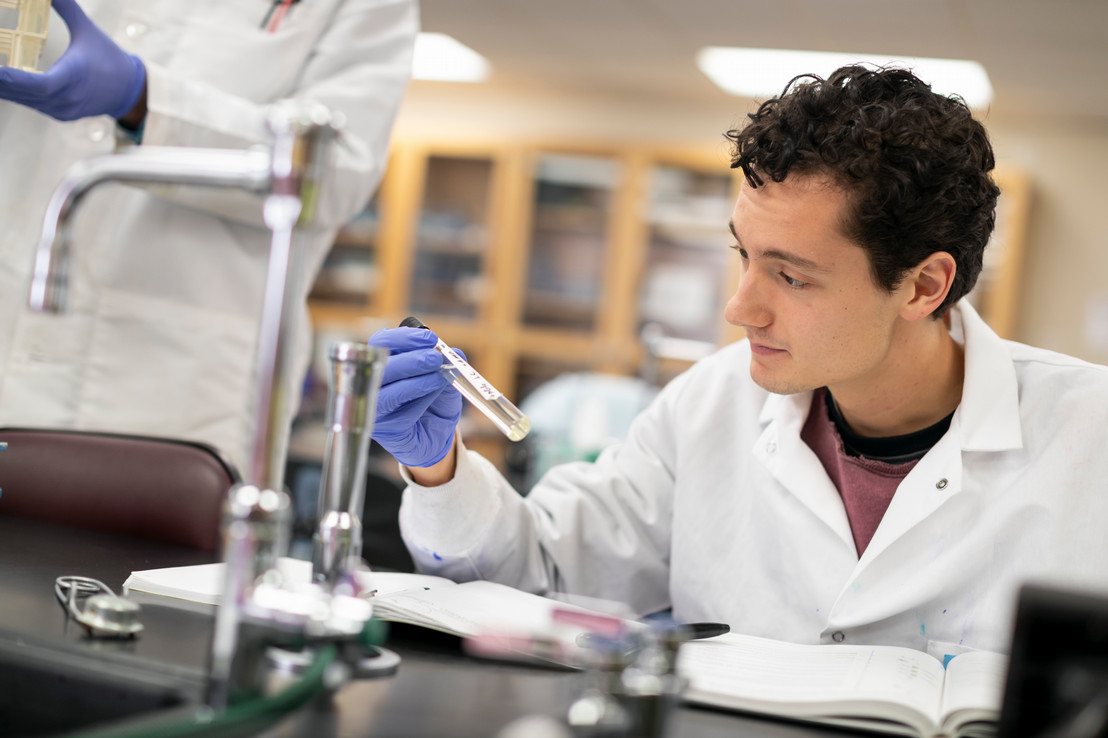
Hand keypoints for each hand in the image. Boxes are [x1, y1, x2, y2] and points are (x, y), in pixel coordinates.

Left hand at [0, 0, 145, 121]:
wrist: (129, 90)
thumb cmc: (108, 57)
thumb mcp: (87, 29)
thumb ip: (66, 6)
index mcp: (76, 75)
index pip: (42, 84)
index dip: (15, 79)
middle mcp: (70, 97)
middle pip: (26, 94)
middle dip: (1, 82)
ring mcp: (65, 109)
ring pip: (26, 101)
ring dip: (4, 89)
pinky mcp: (61, 115)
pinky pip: (32, 105)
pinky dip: (15, 94)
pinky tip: (3, 83)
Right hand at [369, 327, 462, 467]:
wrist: (436, 439)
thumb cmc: (436, 405)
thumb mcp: (446, 381)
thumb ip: (449, 366)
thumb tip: (456, 353)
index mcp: (385, 362)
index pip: (382, 342)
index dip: (404, 337)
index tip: (430, 338)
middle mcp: (372, 382)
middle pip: (379, 363)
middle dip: (410, 358)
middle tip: (435, 358)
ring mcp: (372, 406)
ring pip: (383, 386)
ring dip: (414, 377)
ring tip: (439, 374)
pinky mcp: (379, 427)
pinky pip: (392, 408)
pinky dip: (414, 395)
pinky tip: (433, 388)